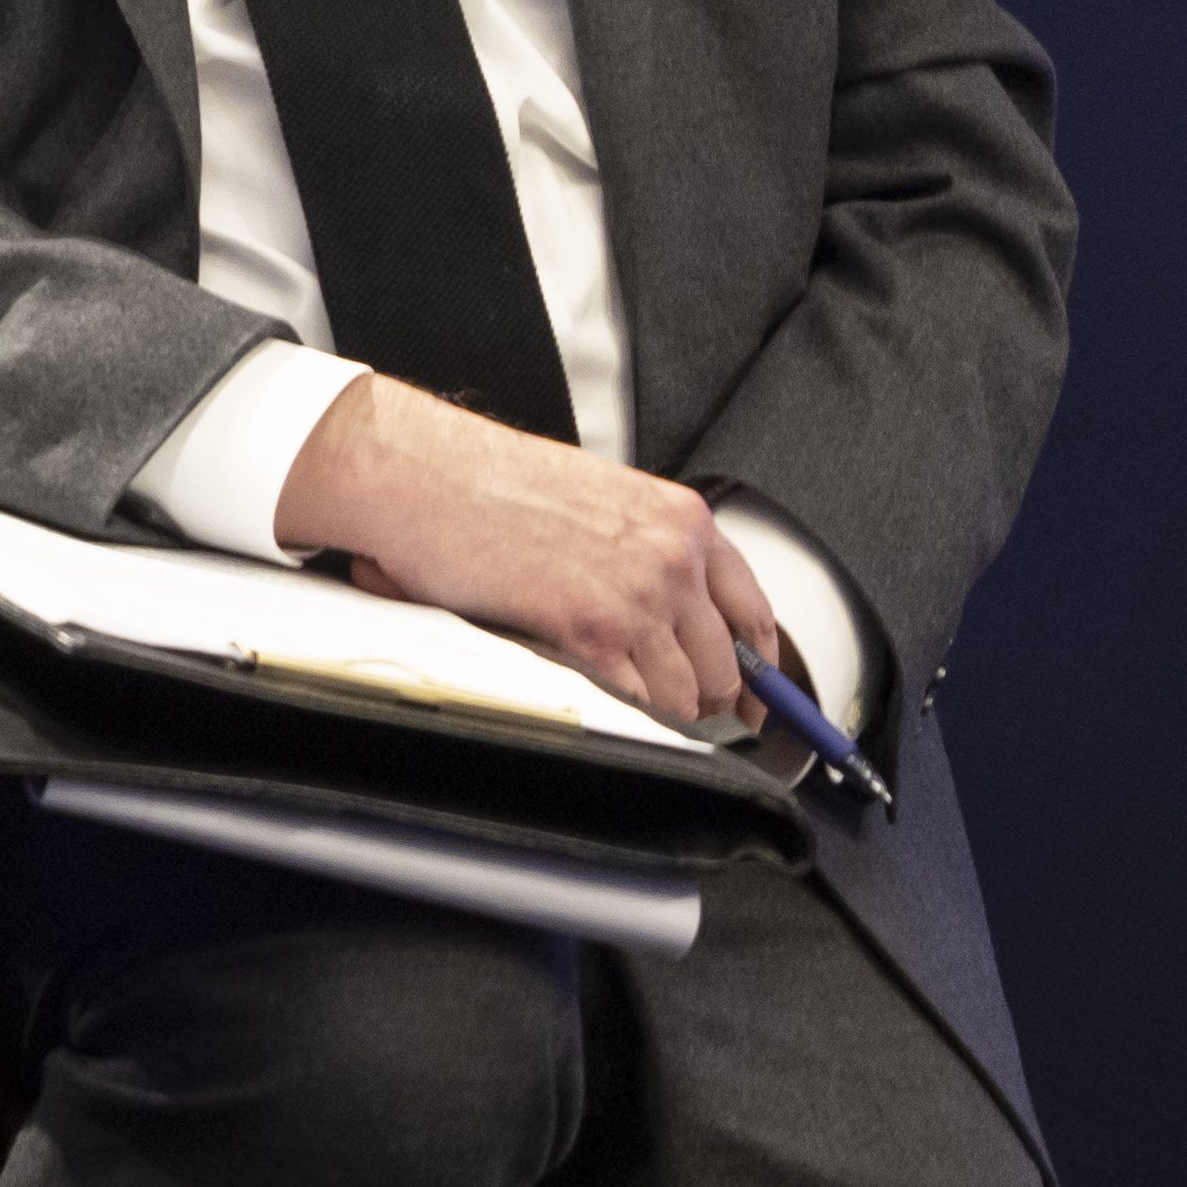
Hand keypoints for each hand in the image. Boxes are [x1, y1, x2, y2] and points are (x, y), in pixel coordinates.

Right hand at [273, 377, 761, 727]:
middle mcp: (672, 554)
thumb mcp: (596, 498)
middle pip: (731, 657)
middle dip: (723, 694)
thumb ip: (643, 545)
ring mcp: (639, 594)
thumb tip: (668, 606)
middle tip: (711, 712)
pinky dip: (635, 705)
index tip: (760, 683)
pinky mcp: (595, 630)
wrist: (424, 474)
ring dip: (676, 705)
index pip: (753, 605)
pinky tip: (614, 690)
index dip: (762, 657)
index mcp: (679, 516)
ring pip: (693, 685)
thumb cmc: (485, 480)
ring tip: (650, 702)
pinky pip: (644, 694)